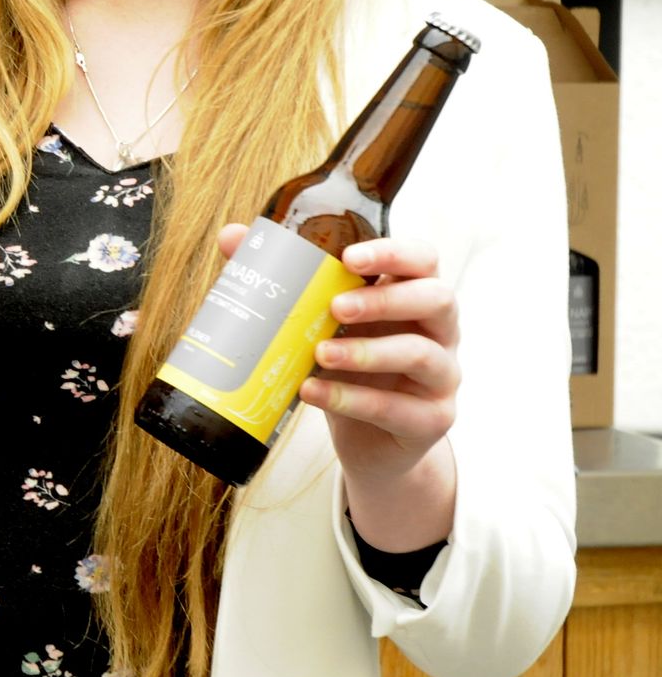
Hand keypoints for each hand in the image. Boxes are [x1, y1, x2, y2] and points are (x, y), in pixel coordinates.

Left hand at [217, 225, 459, 549]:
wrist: (369, 439)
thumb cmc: (346, 364)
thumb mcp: (320, 321)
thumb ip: (284, 278)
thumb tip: (233, 236)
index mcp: (413, 294)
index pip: (423, 260)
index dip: (394, 252)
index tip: (348, 256)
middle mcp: (438, 331)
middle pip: (436, 299)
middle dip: (384, 300)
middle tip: (334, 306)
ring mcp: (442, 376)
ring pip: (420, 355)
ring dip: (365, 352)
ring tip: (318, 353)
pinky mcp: (432, 420)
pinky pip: (397, 408)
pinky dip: (351, 399)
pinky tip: (312, 392)